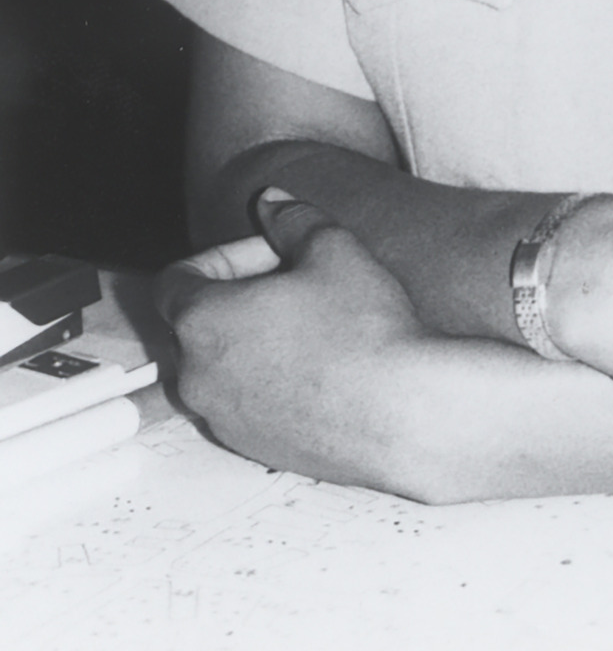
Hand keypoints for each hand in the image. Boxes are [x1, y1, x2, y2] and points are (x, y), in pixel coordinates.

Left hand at [153, 193, 439, 490]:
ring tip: (309, 326)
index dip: (221, 257)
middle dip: (237, 297)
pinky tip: (320, 367)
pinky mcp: (254, 450)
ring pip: (220, 367)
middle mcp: (198, 377)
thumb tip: (270, 200)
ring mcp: (224, 420)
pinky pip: (244, 404)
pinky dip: (266, 381)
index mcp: (203, 321)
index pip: (176, 280)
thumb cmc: (362, 330)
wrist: (399, 414)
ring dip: (250, 341)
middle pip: (197, 324)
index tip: (269, 254)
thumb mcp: (332, 248)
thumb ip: (291, 219)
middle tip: (296, 283)